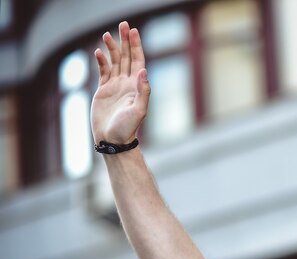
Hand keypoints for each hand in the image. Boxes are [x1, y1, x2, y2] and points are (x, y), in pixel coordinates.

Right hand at [90, 21, 149, 144]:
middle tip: (123, 24)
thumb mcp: (139, 110)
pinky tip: (98, 52)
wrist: (113, 140)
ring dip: (112, 48)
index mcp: (137, 86)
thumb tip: (143, 71)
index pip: (138, 61)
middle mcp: (127, 84)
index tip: (133, 31)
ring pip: (115, 62)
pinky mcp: (103, 91)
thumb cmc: (128, 128)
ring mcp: (115, 86)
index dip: (136, 46)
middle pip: (127, 57)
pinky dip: (101, 61)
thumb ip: (143, 91)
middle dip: (125, 41)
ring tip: (107, 35)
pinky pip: (103, 72)